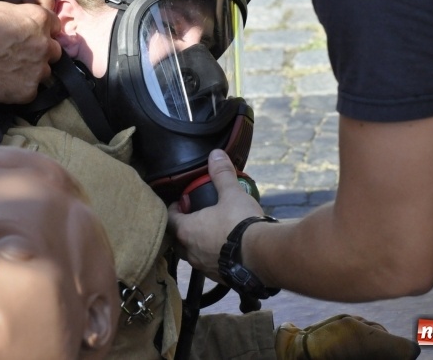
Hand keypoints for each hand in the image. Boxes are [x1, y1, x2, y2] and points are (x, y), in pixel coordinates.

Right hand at [0, 1, 61, 102]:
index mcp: (40, 21)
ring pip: (44, 72)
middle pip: (54, 51)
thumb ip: (24, 17)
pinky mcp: (29, 90)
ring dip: (33, 71)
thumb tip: (27, 24)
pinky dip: (20, 88)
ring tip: (10, 70)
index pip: (55, 26)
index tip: (33, 36)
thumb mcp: (3, 9)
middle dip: (41, 52)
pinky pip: (31, 90)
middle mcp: (46, 45)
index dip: (43, 32)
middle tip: (21, 55)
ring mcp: (39, 70)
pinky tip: (4, 82)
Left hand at [167, 149, 263, 278]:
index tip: (180, 203)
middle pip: (179, 239)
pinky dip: (214, 256)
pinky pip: (210, 266)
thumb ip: (222, 174)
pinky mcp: (219, 277)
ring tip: (211, 233)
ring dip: (198, 244)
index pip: (170, 219)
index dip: (173, 209)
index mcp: (187, 231)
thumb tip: (215, 154)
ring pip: (193, 254)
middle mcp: (191, 252)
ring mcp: (204, 267)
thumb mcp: (232, 194)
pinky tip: (226, 249)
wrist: (262, 256)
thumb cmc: (240, 223)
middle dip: (184, 228)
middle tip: (194, 217)